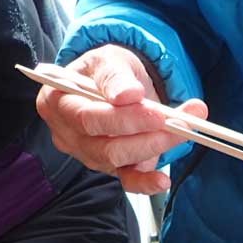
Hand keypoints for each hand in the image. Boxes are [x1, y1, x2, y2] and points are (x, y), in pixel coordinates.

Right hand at [35, 44, 207, 194]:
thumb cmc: (107, 70)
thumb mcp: (108, 59)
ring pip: (119, 161)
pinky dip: (146, 183)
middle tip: (180, 124)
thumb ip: (115, 76)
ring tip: (185, 129)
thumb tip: (128, 95)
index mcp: (57, 102)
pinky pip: (126, 181)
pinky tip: (163, 180)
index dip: (123, 119)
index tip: (157, 113)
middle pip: (104, 145)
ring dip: (155, 148)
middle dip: (145, 136)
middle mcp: (68, 133)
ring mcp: (88, 153)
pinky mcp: (110, 167)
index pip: (87, 117)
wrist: (120, 84)